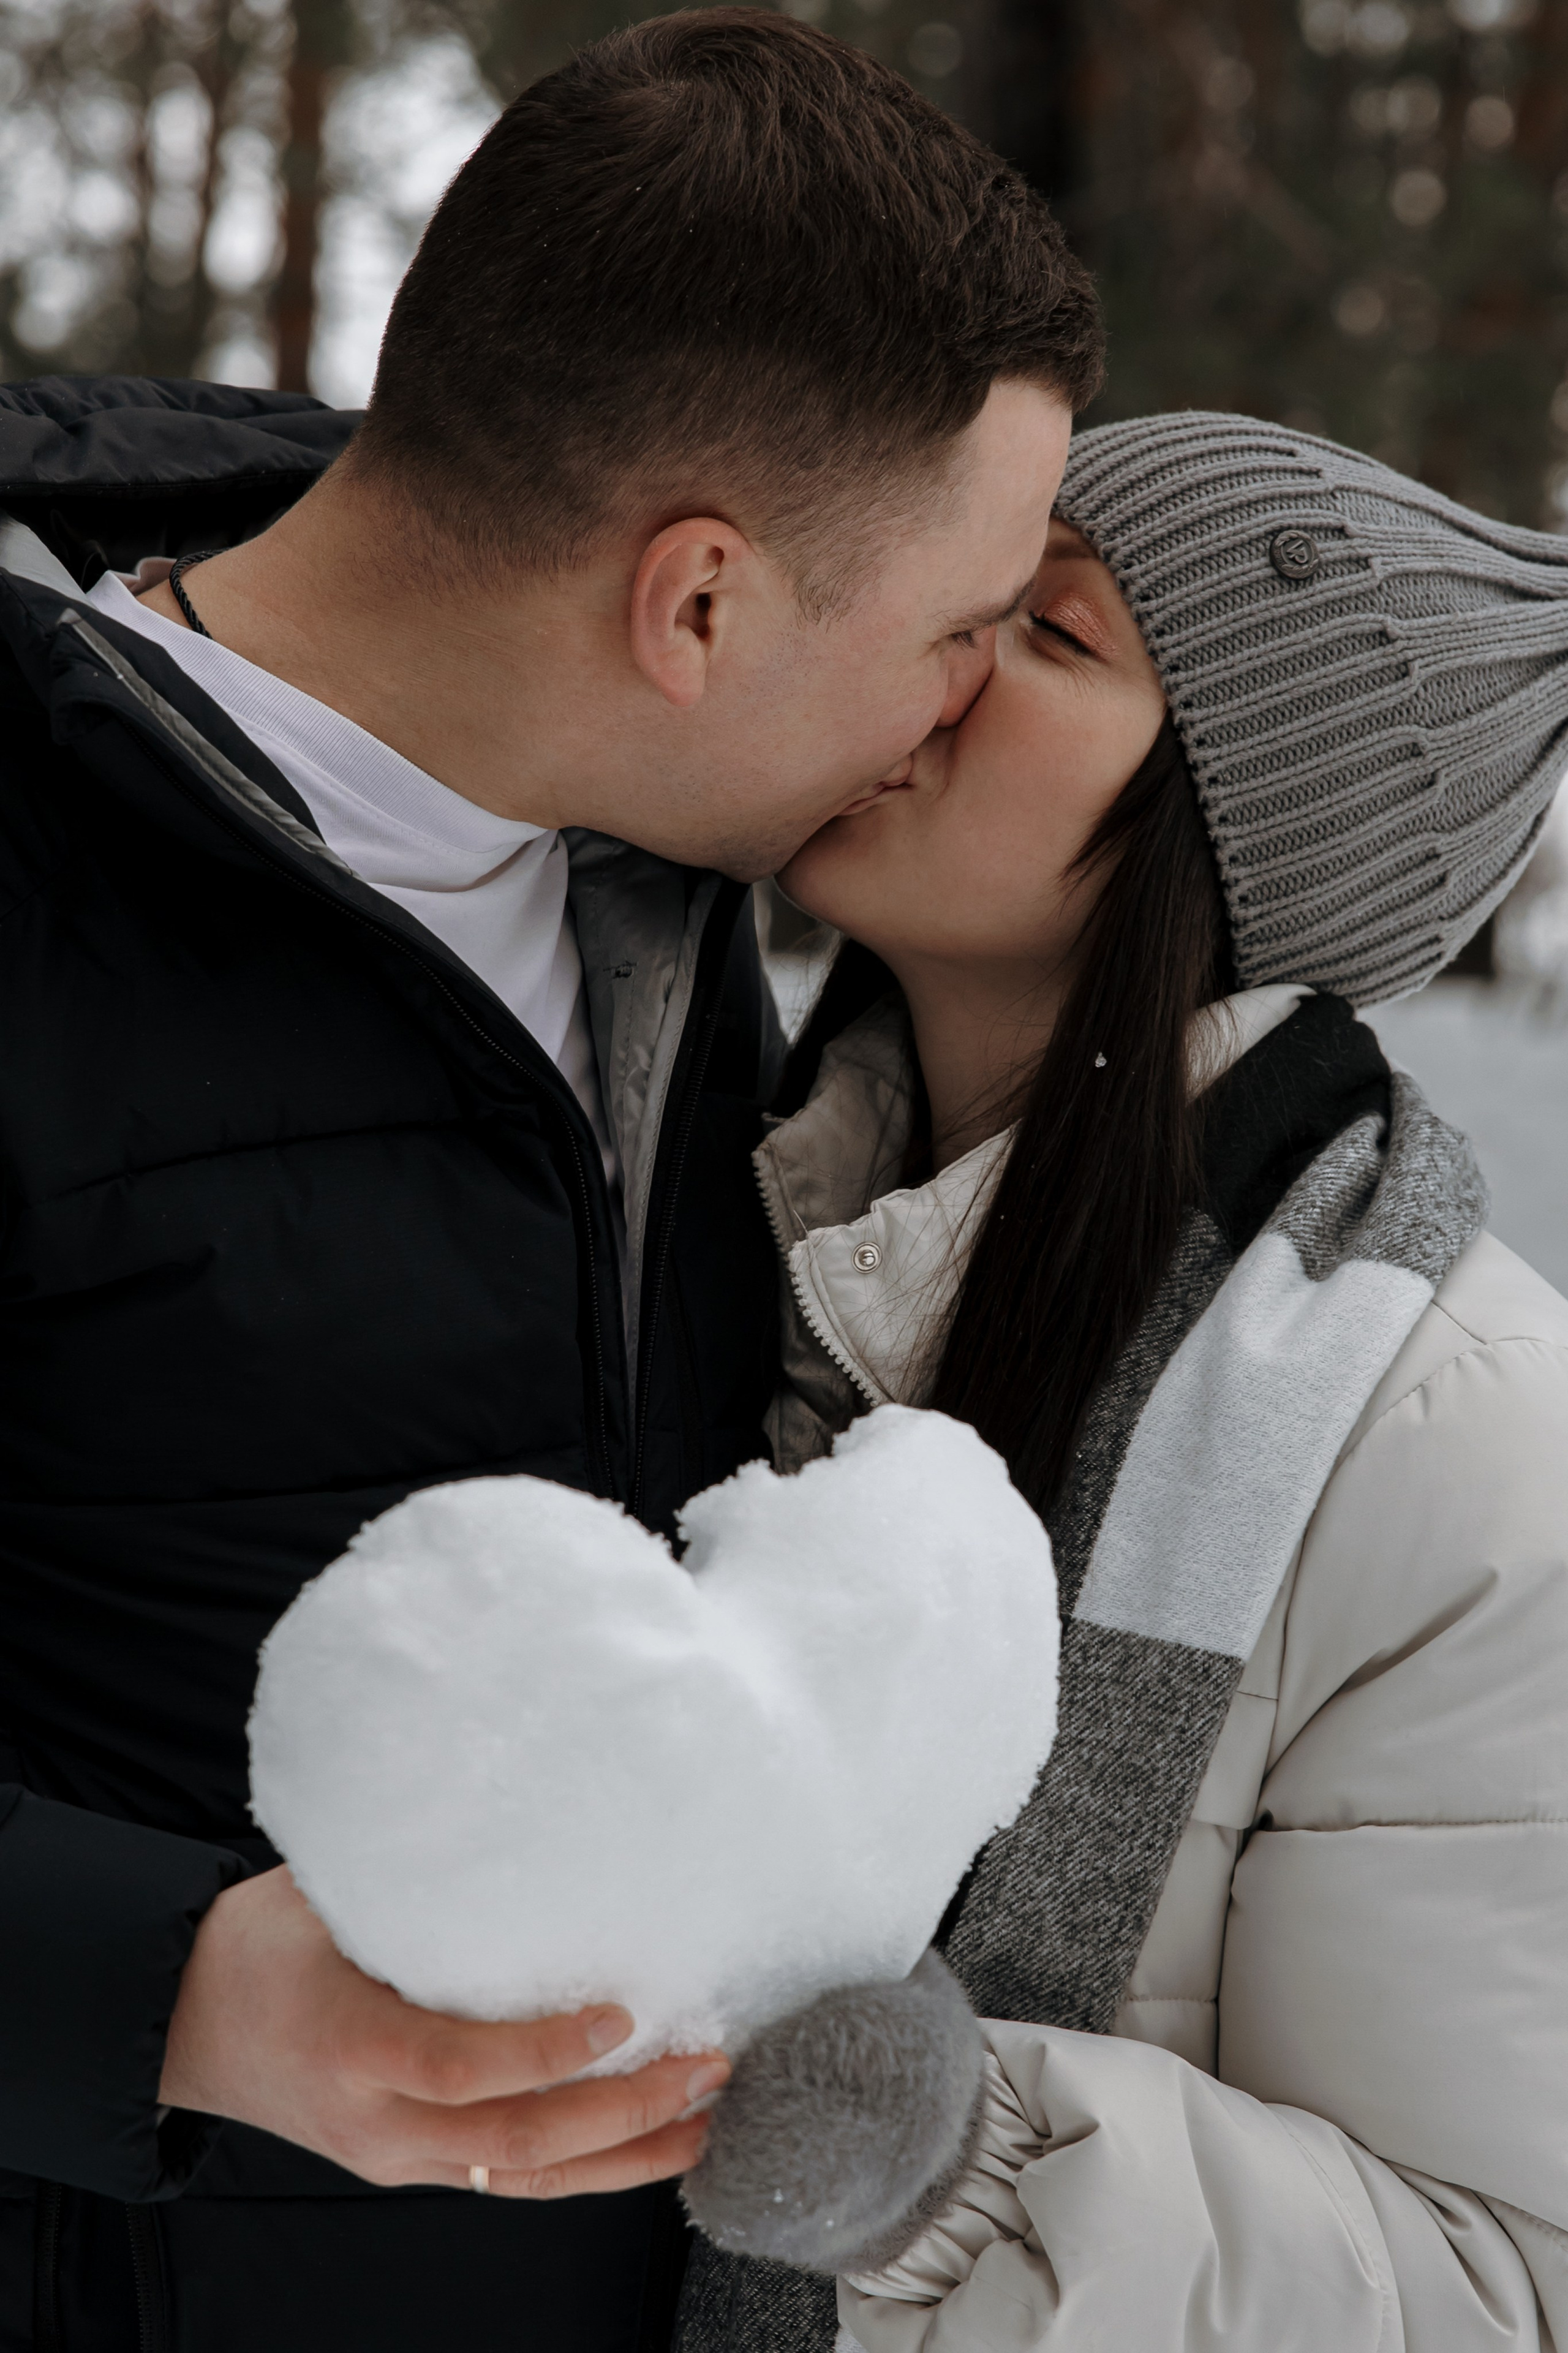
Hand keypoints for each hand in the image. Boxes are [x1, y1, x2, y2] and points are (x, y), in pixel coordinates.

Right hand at [160, 1866, 726, 2196]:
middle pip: (514, 2140)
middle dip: (623, 2112)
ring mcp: (397, 2157)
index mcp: (348, 2043)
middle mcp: (377, 2120)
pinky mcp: (414, 2168)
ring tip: (704, 2117)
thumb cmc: (260, 1944)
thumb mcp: (321, 1895)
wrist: (191, 2023)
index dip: (545, 2050)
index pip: (458, 2065)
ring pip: (525, 2177)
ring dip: (624, 2154)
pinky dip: (586, 2167)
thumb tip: (505, 1811)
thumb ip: (408, 1875)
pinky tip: (646, 2146)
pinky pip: (510, 2179)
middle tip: (704, 2066)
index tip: (621, 2013)